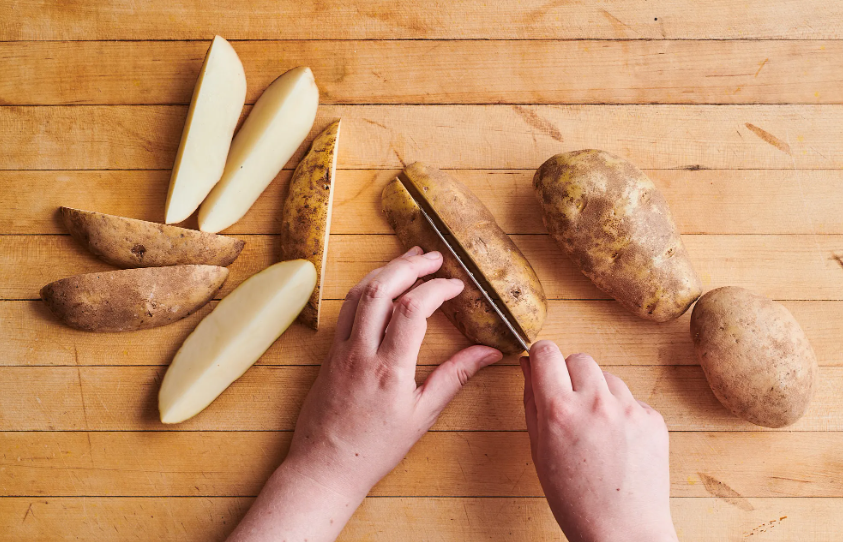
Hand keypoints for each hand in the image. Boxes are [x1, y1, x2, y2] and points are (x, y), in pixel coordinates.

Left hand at [227, 247, 502, 541]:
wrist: (325, 466)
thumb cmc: (376, 448)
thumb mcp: (423, 415)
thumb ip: (456, 376)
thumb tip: (490, 352)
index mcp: (390, 370)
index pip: (413, 310)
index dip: (437, 289)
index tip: (456, 285)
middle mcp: (362, 353)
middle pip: (382, 290)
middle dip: (410, 266)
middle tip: (434, 257)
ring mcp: (341, 350)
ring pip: (359, 293)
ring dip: (386, 269)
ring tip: (410, 259)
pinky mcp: (329, 352)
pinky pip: (346, 309)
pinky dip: (367, 288)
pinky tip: (382, 284)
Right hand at [521, 341, 677, 541]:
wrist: (623, 533)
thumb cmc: (574, 499)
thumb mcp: (539, 450)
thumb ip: (531, 400)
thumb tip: (528, 364)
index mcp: (559, 410)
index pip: (546, 351)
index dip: (541, 355)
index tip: (543, 365)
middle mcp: (595, 403)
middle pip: (579, 358)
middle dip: (570, 374)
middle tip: (569, 404)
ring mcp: (628, 410)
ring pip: (607, 377)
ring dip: (598, 393)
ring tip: (595, 431)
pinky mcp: (653, 419)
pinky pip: (630, 399)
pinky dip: (621, 412)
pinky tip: (617, 442)